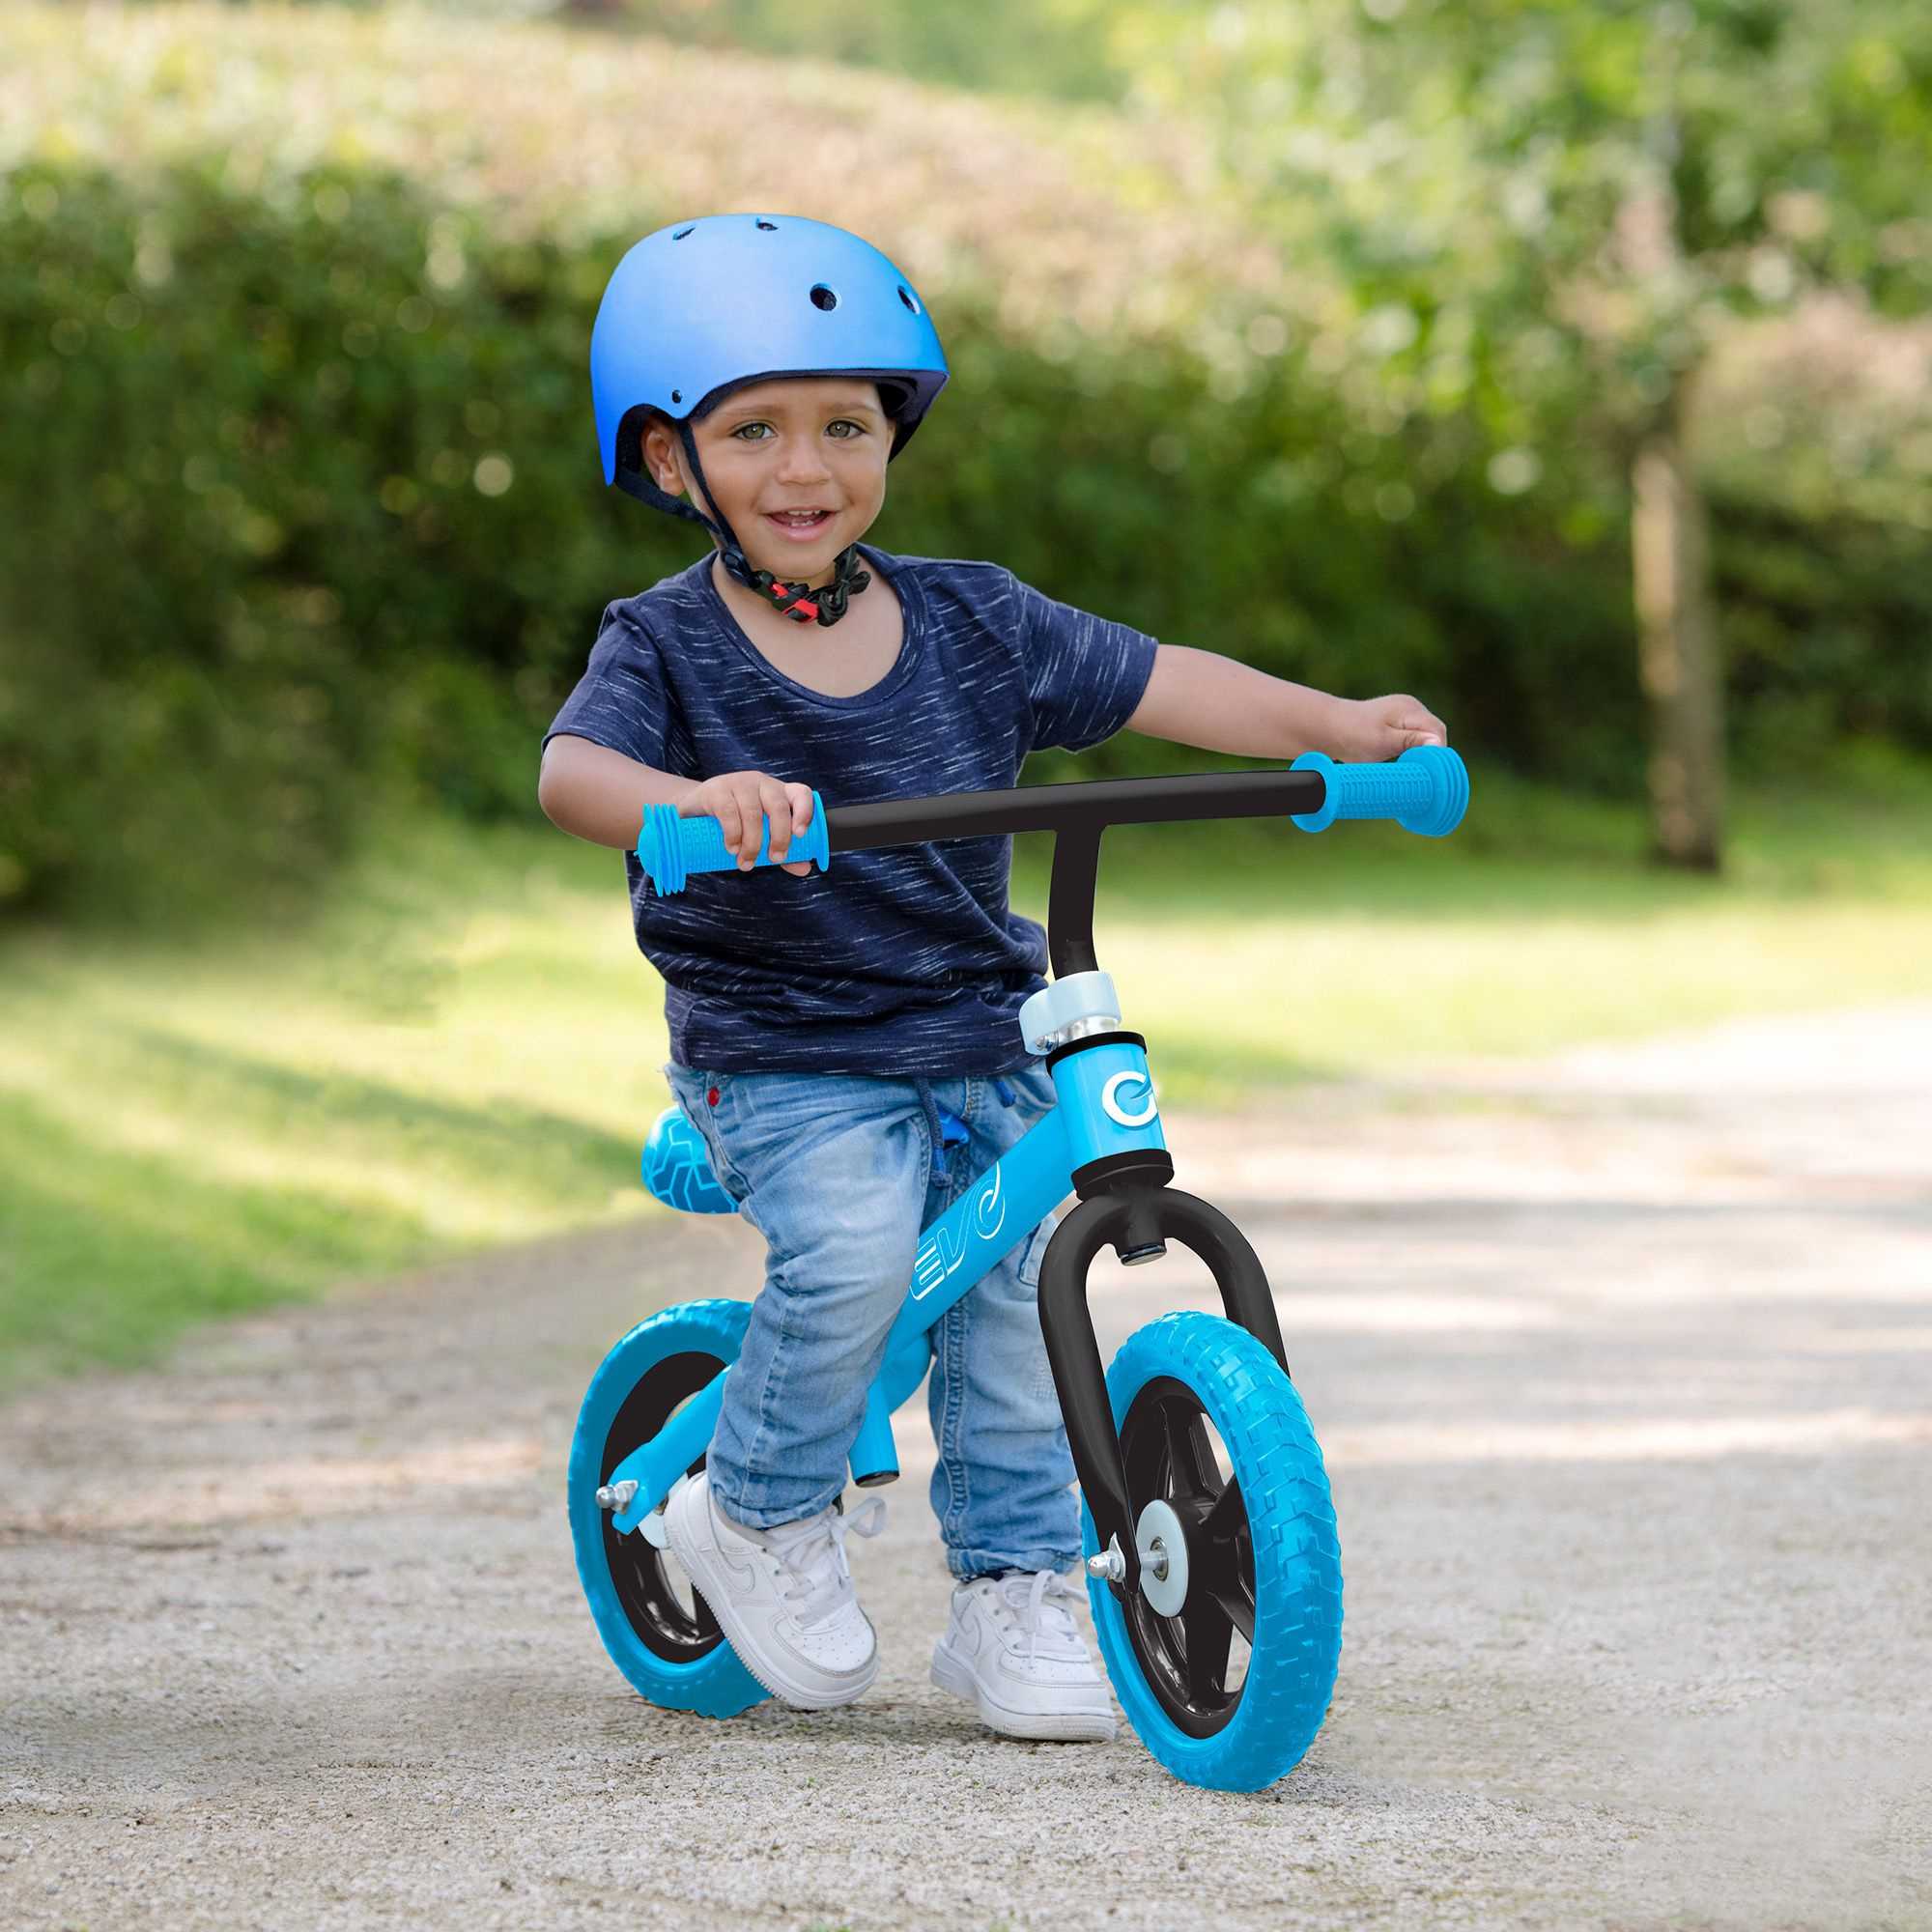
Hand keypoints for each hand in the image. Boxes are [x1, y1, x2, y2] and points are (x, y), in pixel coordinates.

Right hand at [682, 770, 816, 874]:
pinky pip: (729, 812)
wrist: (695, 812)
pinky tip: (732, 848)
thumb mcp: (761, 836)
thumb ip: (783, 850)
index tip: (800, 835)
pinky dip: (733, 834)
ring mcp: (739, 783)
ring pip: (753, 813)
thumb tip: (804, 868)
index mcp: (779, 792)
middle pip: (778, 807)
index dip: (805, 812)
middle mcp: (762, 783)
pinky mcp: (716, 789)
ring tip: (746, 863)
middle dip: (779, 837)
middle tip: (774, 859)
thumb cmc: (736, 823)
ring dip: (752, 843)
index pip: (801, 793)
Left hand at [1317, 694, 1447, 762]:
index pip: (1437, 731)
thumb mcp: (1382, 742)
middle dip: (1430, 754)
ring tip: (1408, 769)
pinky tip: (1403, 762)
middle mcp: (1411, 708)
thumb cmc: (1352, 735)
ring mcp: (1405, 714)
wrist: (1327, 728)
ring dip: (1421, 754)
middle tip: (1418, 774)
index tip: (1428, 772)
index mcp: (1410, 709)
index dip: (1437, 753)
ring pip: (1424, 738)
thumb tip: (1438, 744)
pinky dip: (1412, 751)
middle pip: (1433, 734)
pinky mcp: (1398, 723)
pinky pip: (1414, 738)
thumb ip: (1411, 741)